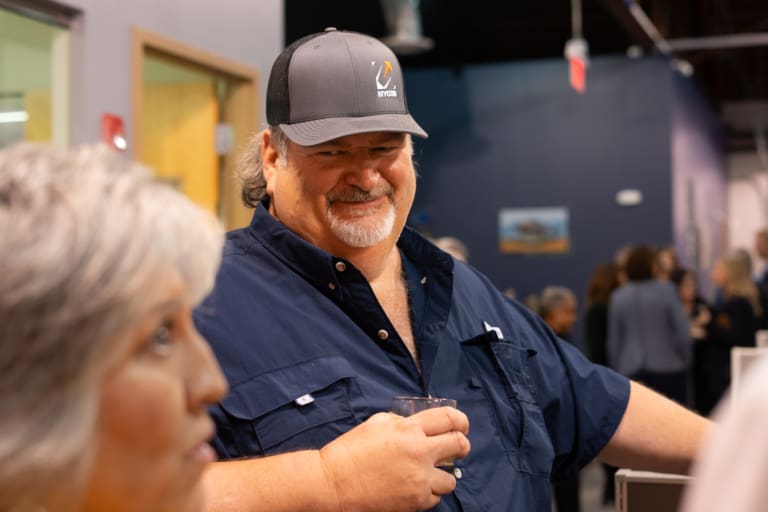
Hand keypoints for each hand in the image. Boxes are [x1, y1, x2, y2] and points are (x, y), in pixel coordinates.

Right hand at [318, 407, 470, 511]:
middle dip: (461, 445)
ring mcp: (419, 479)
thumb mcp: (376, 423)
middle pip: (460, 445)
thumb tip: (419, 425)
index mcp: (408, 428)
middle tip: (457, 449)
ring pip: (451, 478)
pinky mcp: (415, 501)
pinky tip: (415, 487)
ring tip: (430, 474)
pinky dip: (428, 493)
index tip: (461, 425)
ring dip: (444, 475)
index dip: (460, 421)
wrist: (333, 483)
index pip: (449, 418)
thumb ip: (401, 421)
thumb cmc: (350, 451)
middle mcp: (419, 452)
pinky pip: (435, 498)